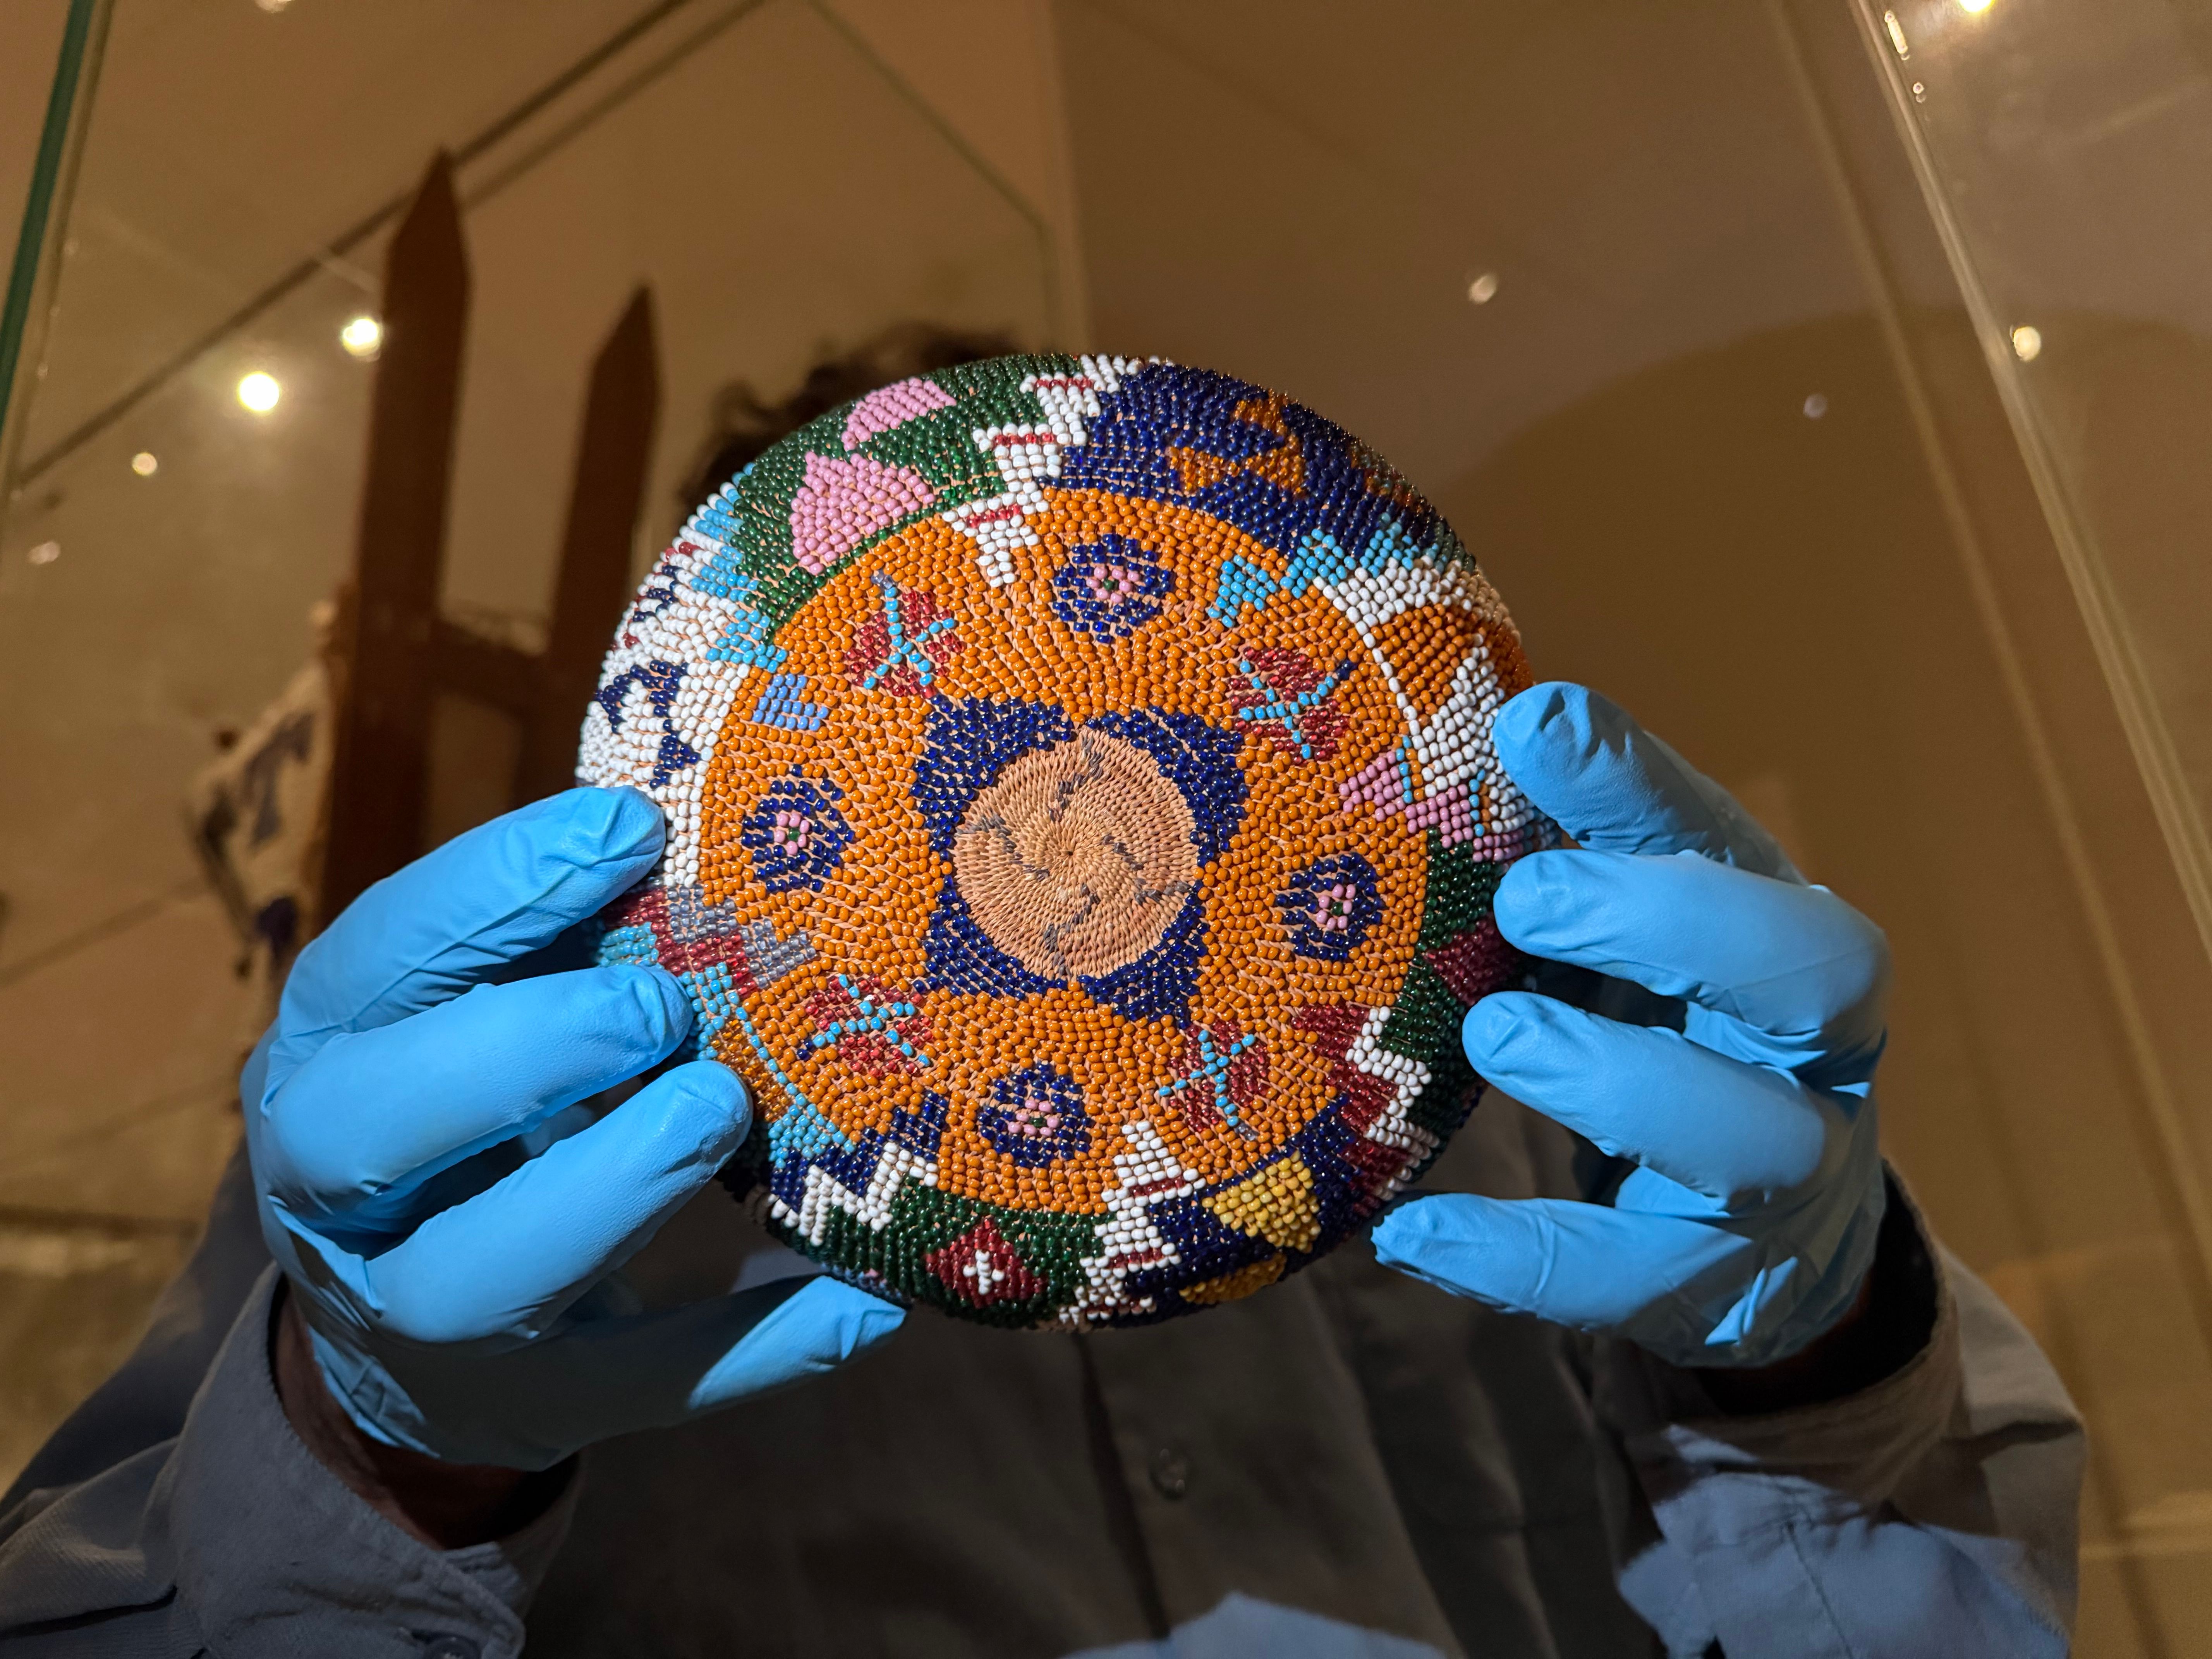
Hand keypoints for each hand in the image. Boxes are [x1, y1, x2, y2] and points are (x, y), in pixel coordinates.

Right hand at [244, 788, 901, 1472]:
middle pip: (366, 1133)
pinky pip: (639, 1388)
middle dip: (519, 1053)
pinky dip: (755, 1349)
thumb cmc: (468, 1112)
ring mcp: (420, 1321)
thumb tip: (684, 835)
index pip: (372, 962)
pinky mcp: (530, 1406)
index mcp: (323, 1059)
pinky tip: (865, 1298)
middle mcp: (334, 1197)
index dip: (494, 890)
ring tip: (725, 1108)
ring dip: (608, 1189)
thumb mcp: (467, 1014)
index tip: (632, 827)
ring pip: (475, 1281)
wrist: (407, 1328)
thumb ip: (543, 943)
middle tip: (661, 1003)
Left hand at [1372, 684, 1888, 1370]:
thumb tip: (1483, 729)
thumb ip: (1576, 847)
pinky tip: (1411, 1233)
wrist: (1772, 1219)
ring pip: (1753, 1135)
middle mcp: (1815, 1044)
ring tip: (1492, 1035)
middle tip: (1525, 900)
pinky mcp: (1725, 1283)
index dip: (1640, 783)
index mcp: (1780, 925)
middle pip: (1813, 972)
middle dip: (1669, 924)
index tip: (1532, 727)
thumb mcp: (1635, 924)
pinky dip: (1523, 1260)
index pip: (1730, 838)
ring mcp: (1789, 1172)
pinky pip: (1639, 1279)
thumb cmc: (1675, 1024)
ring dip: (1619, 1080)